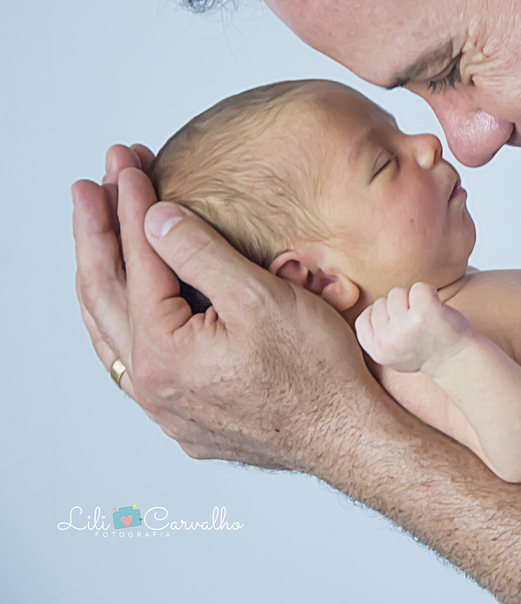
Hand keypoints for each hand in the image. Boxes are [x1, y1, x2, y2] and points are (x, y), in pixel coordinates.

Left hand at [73, 144, 384, 473]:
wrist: (347, 436)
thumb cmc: (317, 373)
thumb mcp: (262, 297)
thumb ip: (200, 253)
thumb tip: (155, 219)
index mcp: (164, 351)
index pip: (136, 260)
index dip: (130, 207)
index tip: (125, 166)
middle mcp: (152, 385)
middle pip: (104, 294)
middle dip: (96, 233)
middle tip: (90, 187)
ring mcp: (164, 407)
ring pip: (111, 332)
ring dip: (101, 277)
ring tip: (95, 238)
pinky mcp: (185, 419)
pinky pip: (133, 363)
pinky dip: (121, 322)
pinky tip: (126, 308)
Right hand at [356, 283, 477, 375]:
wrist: (459, 359)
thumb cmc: (424, 350)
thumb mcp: (390, 352)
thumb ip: (371, 333)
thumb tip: (338, 296)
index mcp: (376, 350)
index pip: (365, 317)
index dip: (385, 319)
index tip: (403, 333)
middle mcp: (388, 340)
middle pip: (382, 302)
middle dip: (401, 309)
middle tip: (419, 328)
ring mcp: (406, 325)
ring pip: (398, 292)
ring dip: (414, 301)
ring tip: (427, 321)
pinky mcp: (426, 312)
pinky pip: (419, 287)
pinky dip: (430, 294)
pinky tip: (437, 311)